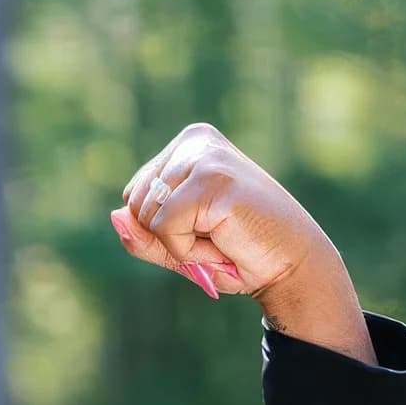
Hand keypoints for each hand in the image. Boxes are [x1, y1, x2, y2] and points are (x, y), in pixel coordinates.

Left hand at [110, 125, 373, 363]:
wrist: (289, 263)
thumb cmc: (235, 252)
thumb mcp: (176, 245)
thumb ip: (142, 234)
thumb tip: (116, 215)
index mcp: (188, 144)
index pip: (133, 195)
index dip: (160, 229)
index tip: (204, 227)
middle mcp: (195, 141)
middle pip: (135, 205)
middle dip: (167, 237)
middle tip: (214, 235)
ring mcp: (205, 156)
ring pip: (148, 217)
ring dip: (180, 244)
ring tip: (220, 237)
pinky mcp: (212, 179)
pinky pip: (165, 228)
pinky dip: (187, 249)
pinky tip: (222, 240)